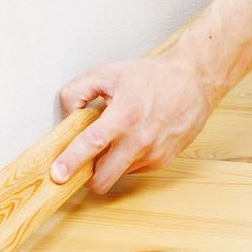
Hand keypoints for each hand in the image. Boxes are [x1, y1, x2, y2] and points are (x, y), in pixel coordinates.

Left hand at [51, 55, 214, 194]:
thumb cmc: (151, 76)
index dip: (71, 161)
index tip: (58, 174)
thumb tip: (67, 116)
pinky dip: (126, 159)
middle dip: (87, 178)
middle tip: (79, 165)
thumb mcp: (108, 73)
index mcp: (125, 114)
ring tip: (116, 138)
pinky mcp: (162, 161)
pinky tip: (133, 138)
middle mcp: (140, 139)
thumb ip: (78, 91)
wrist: (194, 81)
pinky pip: (134, 169)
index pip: (92, 143)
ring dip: (109, 163)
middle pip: (104, 178)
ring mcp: (153, 153)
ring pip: (117, 174)